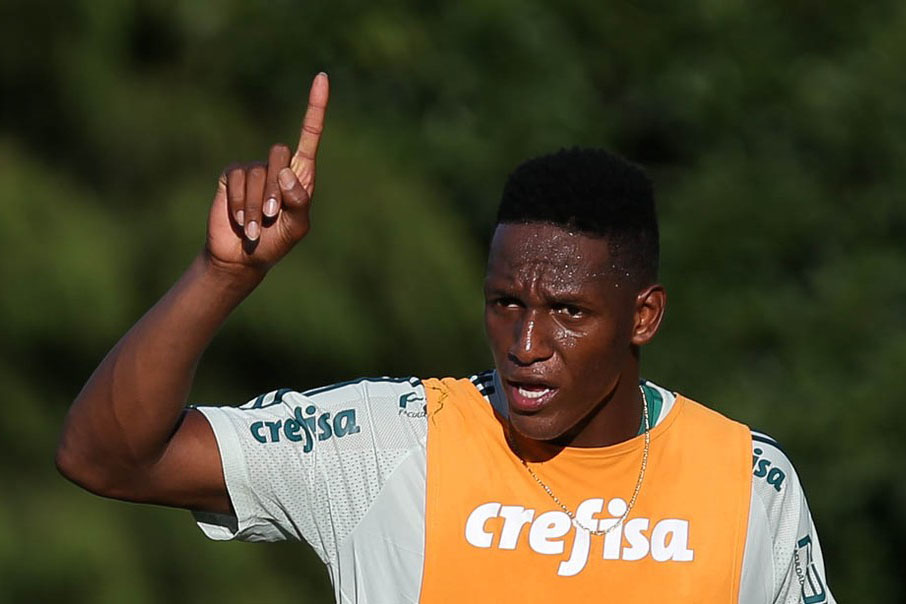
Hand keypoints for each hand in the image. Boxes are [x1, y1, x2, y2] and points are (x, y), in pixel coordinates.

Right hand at [205, 72, 328, 274]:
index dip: (315, 107)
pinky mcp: (231, 176)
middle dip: (276, 189)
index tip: (321, 77)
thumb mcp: (297, 227)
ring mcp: (253, 170)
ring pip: (257, 173)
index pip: (310, 134)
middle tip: (272, 217)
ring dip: (256, 206)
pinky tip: (240, 221)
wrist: (243, 256)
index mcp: (301, 175)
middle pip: (280, 153)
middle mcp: (277, 167)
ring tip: (255, 227)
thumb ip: (299, 201)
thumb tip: (285, 173)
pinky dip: (240, 204)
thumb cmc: (276, 242)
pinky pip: (237, 180)